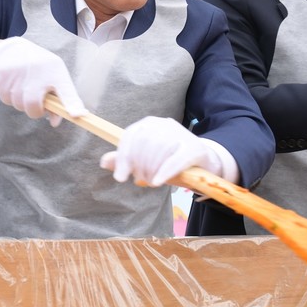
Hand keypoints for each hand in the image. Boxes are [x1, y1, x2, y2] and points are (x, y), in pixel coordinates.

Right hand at [0, 36, 85, 125]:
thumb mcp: (54, 76)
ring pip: (19, 106)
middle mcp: (38, 72)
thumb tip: (55, 123)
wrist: (12, 49)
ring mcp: (18, 75)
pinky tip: (14, 84)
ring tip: (25, 87)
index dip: (72, 104)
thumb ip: (59, 99)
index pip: (66, 91)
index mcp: (55, 71)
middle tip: (37, 100)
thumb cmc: (40, 68)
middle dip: (35, 110)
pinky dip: (11, 97)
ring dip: (22, 102)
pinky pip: (7, 100)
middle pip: (34, 108)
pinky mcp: (2, 77)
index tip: (77, 115)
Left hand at [99, 116, 220, 186]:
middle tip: (142, 181)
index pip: (130, 136)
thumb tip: (104, 162)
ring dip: (152, 171)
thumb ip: (126, 161)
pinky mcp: (194, 148)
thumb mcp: (146, 161)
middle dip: (139, 166)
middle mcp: (164, 124)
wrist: (203, 163)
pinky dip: (165, 172)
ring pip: (159, 151)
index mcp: (149, 124)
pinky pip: (176, 160)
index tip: (120, 177)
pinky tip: (158, 183)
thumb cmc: (170, 161)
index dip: (122, 157)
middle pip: (144, 143)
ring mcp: (181, 134)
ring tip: (153, 182)